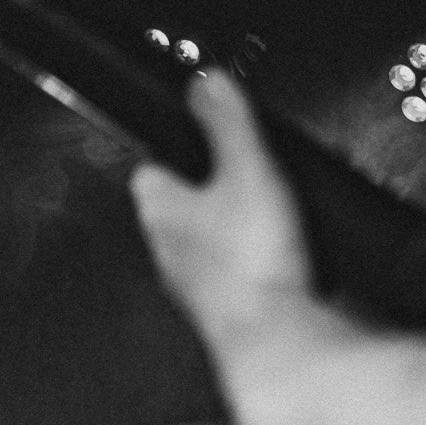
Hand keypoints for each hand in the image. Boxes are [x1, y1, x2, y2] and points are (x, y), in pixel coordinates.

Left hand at [130, 69, 313, 346]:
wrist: (275, 342)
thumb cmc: (249, 265)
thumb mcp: (244, 167)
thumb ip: (224, 120)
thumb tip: (205, 81)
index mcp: (159, 212)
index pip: (148, 169)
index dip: (171, 148)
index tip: (191, 133)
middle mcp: (168, 254)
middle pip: (177, 210)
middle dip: (204, 190)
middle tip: (236, 171)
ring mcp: (196, 288)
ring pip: (206, 246)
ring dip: (229, 230)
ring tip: (261, 214)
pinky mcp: (227, 313)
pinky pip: (235, 276)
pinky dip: (251, 264)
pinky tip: (277, 259)